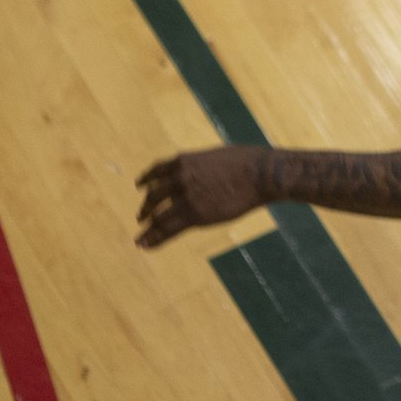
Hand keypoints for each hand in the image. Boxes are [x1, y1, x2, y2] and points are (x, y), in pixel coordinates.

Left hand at [136, 146, 268, 247]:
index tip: (140, 185)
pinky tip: (144, 244)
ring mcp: (185, 198)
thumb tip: (202, 174)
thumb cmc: (248, 161)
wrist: (260, 174)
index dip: (146, 179)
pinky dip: (154, 239)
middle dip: (146, 207)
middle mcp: (179, 178)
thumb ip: (202, 166)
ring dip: (148, 227)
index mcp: (184, 161)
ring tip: (141, 236)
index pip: (157, 170)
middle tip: (141, 216)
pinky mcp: (195, 216)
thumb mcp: (217, 156)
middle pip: (154, 195)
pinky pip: (168, 230)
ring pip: (158, 216)